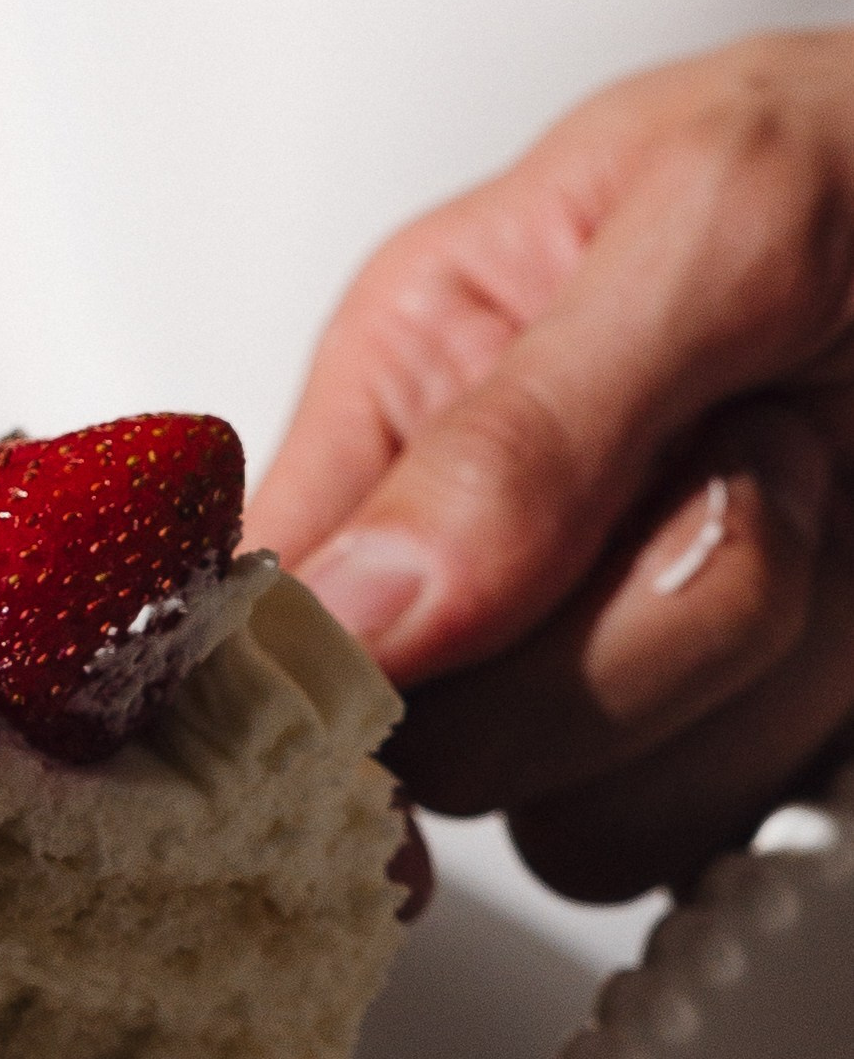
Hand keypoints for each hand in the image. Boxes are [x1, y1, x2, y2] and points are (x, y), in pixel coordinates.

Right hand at [246, 29, 853, 900]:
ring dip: (731, 673)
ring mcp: (601, 668)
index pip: (263, 604)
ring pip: (571, 817)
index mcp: (414, 384)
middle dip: (603, 640)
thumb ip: (525, 425)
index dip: (318, 673)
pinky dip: (796, 736)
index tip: (422, 661)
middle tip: (740, 465)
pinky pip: (692, 842)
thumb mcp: (724, 216)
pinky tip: (848, 598)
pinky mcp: (715, 754)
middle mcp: (476, 552)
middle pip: (426, 746)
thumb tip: (356, 612)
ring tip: (817, 487)